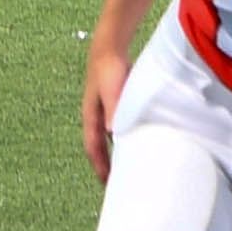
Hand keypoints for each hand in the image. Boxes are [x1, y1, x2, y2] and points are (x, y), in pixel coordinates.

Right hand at [82, 43, 128, 181]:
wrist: (110, 45)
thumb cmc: (109, 68)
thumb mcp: (111, 91)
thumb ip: (113, 110)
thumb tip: (114, 134)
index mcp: (91, 117)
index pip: (93, 148)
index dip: (99, 167)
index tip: (107, 185)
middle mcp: (96, 116)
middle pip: (100, 146)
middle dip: (107, 164)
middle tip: (118, 182)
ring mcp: (105, 109)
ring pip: (110, 137)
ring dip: (117, 151)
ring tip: (129, 165)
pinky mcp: (116, 102)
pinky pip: (120, 125)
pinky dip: (126, 135)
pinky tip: (139, 138)